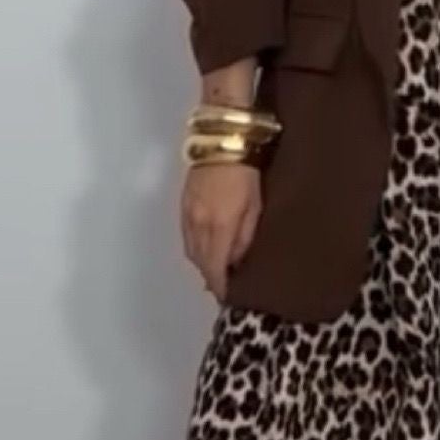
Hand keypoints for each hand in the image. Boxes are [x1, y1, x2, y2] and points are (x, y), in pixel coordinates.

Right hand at [181, 163, 260, 302]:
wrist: (221, 141)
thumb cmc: (246, 172)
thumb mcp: (256, 206)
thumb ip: (245, 236)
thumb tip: (237, 261)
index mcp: (217, 226)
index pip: (214, 268)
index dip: (221, 286)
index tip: (228, 298)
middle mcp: (197, 224)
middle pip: (200, 262)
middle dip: (211, 277)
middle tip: (224, 287)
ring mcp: (187, 214)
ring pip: (191, 250)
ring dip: (202, 263)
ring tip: (216, 272)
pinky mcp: (183, 204)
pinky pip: (187, 235)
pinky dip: (196, 248)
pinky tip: (206, 248)